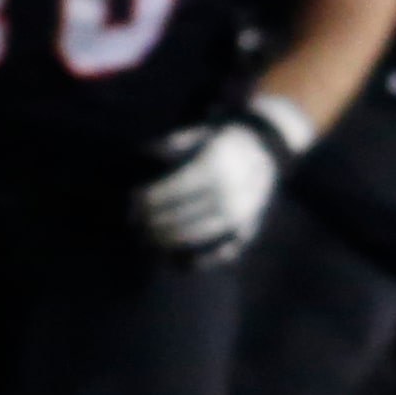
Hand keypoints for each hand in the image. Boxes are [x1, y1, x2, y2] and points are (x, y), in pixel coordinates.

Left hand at [136, 119, 287, 265]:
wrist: (263, 152)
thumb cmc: (219, 144)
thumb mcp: (201, 132)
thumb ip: (173, 142)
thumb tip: (144, 153)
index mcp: (216, 168)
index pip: (176, 189)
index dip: (150, 199)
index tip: (131, 203)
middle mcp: (230, 192)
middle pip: (183, 215)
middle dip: (153, 223)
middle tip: (133, 225)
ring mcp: (241, 215)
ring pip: (197, 235)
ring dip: (167, 242)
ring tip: (145, 241)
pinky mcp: (248, 230)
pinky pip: (220, 253)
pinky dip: (197, 262)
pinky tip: (174, 262)